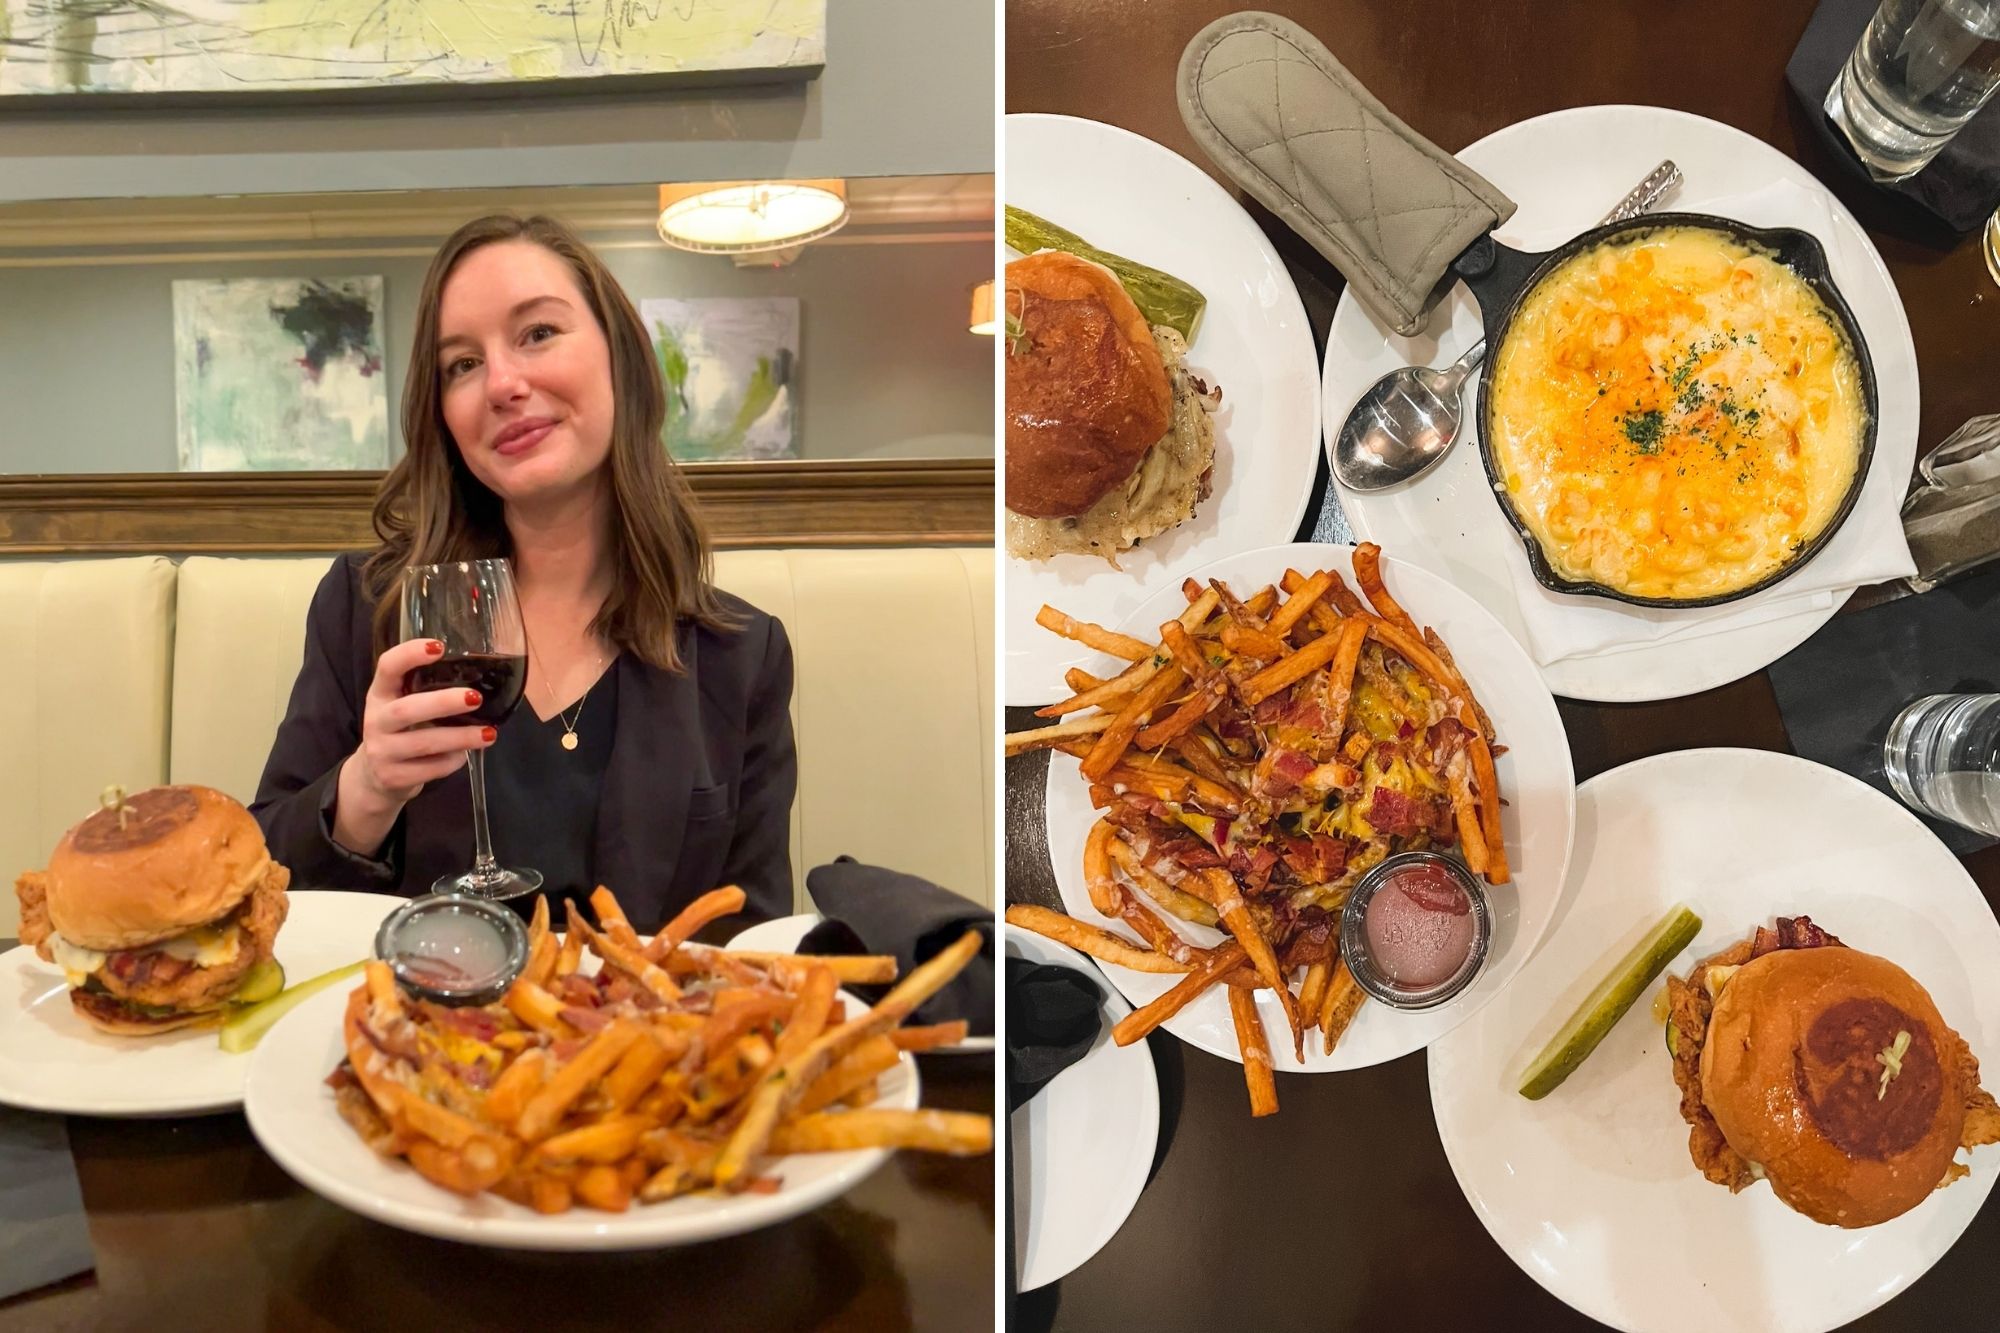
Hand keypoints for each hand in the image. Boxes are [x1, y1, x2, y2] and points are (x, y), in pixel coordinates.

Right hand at [354, 637, 496, 802]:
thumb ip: (426, 690)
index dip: (409, 654)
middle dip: (442, 703)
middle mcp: (375, 720)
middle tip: (475, 697)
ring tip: (488, 734)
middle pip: (406, 710)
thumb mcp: (402, 704)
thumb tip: (481, 679)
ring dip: (459, 737)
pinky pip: (429, 769)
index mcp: (379, 694)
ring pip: (422, 743)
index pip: (387, 667)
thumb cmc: (401, 730)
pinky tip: (465, 755)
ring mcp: (381, 751)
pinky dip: (451, 762)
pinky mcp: (392, 777)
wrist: (374, 776)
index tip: (439, 646)